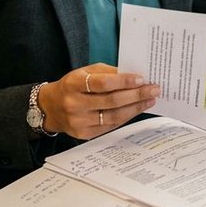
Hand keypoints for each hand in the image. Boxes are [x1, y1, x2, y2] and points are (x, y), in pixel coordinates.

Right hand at [37, 63, 160, 139]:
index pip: (102, 83)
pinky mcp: (84, 134)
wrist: (52, 107)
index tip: (141, 78)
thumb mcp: (85, 72)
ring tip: (150, 100)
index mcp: (73, 84)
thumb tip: (134, 76)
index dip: (123, 81)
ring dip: (135, 108)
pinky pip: (111, 126)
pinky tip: (137, 109)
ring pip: (114, 116)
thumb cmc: (73, 86)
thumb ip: (107, 73)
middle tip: (153, 89)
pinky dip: (126, 117)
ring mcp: (79, 122)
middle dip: (136, 95)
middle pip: (111, 101)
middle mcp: (74, 104)